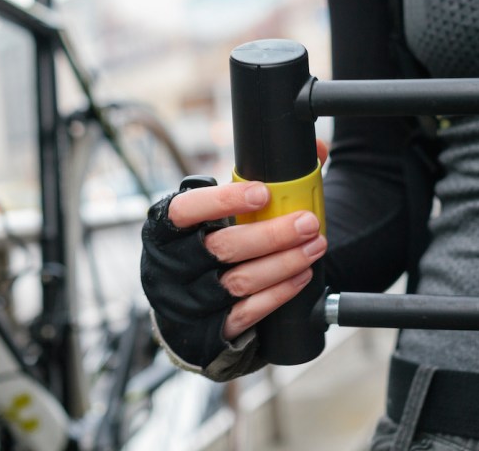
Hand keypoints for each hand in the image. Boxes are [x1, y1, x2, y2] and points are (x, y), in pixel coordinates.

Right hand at [140, 141, 327, 370]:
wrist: (185, 305)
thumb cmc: (204, 243)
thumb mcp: (216, 212)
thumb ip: (257, 178)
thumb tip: (315, 149)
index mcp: (164, 228)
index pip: (185, 210)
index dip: (222, 200)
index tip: (262, 192)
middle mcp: (169, 266)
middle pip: (222, 248)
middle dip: (272, 234)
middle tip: (307, 222)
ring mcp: (186, 301)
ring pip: (239, 282)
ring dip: (284, 263)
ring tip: (314, 246)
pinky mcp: (206, 330)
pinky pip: (246, 313)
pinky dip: (278, 294)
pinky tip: (301, 276)